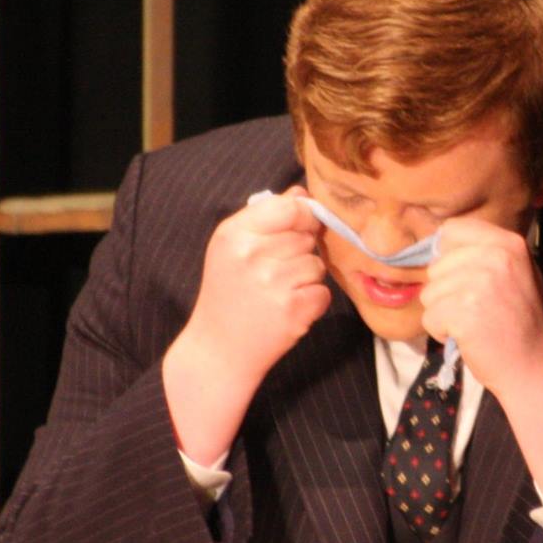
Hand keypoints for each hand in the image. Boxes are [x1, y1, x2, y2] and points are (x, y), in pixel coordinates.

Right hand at [181, 188, 329, 387]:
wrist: (219, 350)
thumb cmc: (227, 294)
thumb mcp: (232, 248)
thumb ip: (266, 216)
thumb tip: (302, 192)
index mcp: (234, 234)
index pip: (289, 207)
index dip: (301, 217)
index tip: (295, 231)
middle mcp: (252, 255)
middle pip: (306, 236)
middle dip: (299, 252)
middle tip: (273, 273)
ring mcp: (273, 284)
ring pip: (317, 264)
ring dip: (306, 278)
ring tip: (278, 292)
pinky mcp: (293, 310)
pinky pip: (323, 292)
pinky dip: (311, 303)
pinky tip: (287, 310)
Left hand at [420, 218, 542, 500]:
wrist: (531, 366)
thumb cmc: (521, 322)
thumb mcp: (518, 273)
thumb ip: (486, 253)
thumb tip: (440, 242)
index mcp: (509, 243)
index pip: (452, 231)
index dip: (449, 256)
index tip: (462, 278)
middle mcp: (496, 257)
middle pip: (437, 265)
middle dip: (445, 291)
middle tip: (473, 310)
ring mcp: (480, 283)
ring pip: (429, 292)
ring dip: (443, 314)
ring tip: (472, 324)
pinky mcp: (464, 311)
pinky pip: (430, 317)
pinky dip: (441, 332)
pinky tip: (466, 337)